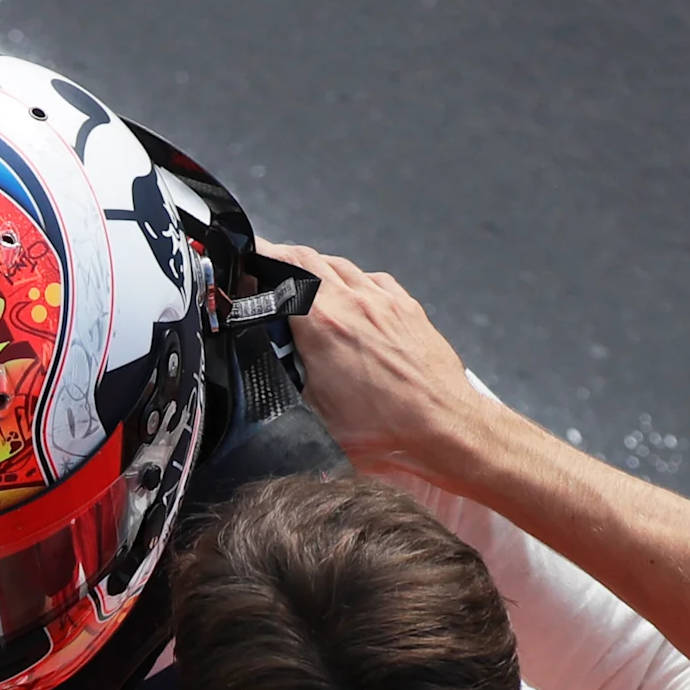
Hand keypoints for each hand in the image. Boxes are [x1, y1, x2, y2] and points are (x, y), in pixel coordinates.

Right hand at [258, 245, 509, 481]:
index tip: (245, 264)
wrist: (445, 429)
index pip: (281, 268)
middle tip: (267, 269)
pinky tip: (352, 302)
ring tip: (305, 288)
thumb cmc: (387, 431)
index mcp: (323, 323)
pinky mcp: (408, 310)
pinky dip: (355, 284)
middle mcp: (354, 302)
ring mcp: (385, 302)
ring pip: (341, 266)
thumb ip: (283, 391)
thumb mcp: (313, 420)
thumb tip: (265, 383)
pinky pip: (374, 281)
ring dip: (318, 271)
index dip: (257, 260)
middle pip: (309, 258)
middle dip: (282, 259)